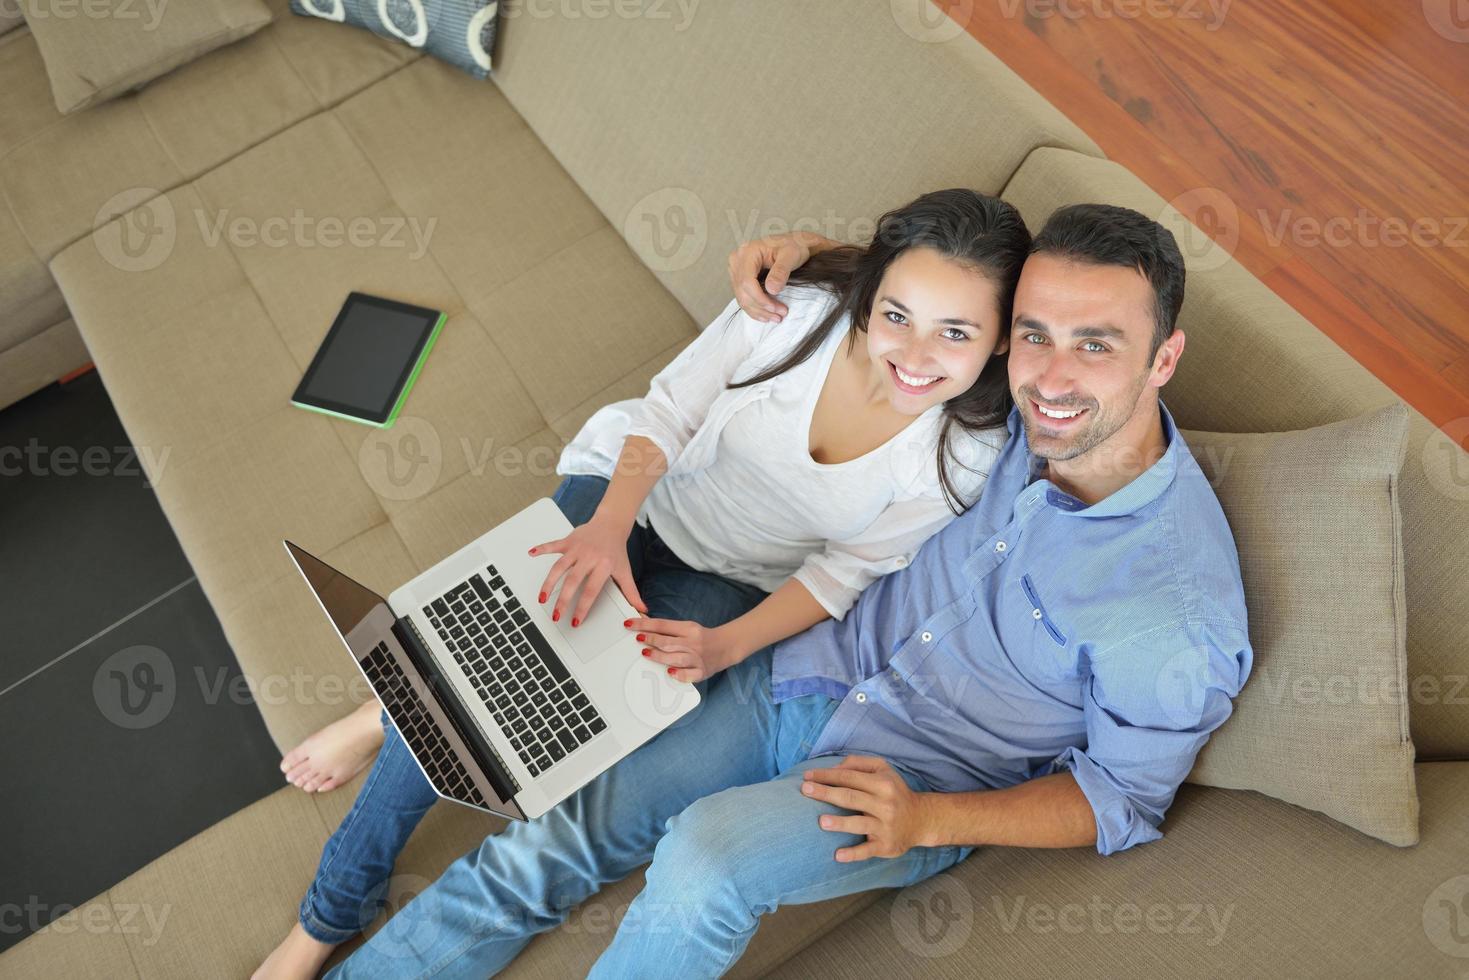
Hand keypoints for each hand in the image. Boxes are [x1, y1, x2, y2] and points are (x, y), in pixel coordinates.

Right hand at [529, 516, 646, 626]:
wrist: (612, 524)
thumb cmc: (616, 549)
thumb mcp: (625, 571)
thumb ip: (631, 593)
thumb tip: (642, 610)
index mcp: (603, 566)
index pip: (591, 591)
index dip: (583, 607)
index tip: (575, 621)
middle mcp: (589, 557)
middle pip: (572, 581)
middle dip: (563, 600)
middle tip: (556, 615)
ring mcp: (576, 548)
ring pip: (559, 567)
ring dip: (549, 583)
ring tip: (542, 599)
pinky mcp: (568, 541)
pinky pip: (552, 545)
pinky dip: (541, 549)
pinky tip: (531, 554)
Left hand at [624, 616, 744, 682]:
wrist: (727, 646)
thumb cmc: (701, 637)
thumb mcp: (687, 627)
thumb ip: (667, 628)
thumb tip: (643, 623)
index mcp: (688, 628)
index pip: (663, 625)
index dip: (644, 624)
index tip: (629, 624)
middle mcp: (692, 642)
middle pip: (669, 641)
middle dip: (651, 639)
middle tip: (637, 638)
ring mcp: (697, 658)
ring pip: (676, 657)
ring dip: (660, 655)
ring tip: (646, 653)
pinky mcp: (701, 672)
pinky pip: (690, 675)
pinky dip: (680, 674)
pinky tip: (670, 673)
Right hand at [726, 231, 823, 321]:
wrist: (793, 244)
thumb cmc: (793, 246)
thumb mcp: (791, 255)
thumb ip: (781, 271)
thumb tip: (772, 290)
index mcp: (747, 252)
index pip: (746, 281)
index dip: (759, 298)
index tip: (775, 308)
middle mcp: (737, 261)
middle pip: (743, 292)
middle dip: (761, 307)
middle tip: (779, 316)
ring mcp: (736, 270)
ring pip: (742, 298)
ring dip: (758, 311)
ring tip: (776, 318)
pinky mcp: (740, 279)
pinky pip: (743, 298)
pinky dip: (755, 309)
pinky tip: (766, 315)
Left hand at [801, 756, 929, 861]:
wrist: (921, 820)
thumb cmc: (894, 792)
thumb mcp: (882, 770)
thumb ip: (858, 764)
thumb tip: (833, 768)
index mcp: (882, 783)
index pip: (849, 777)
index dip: (827, 775)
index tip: (807, 776)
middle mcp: (885, 804)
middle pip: (851, 797)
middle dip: (826, 793)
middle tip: (805, 790)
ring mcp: (885, 826)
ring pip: (859, 824)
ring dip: (840, 823)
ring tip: (821, 822)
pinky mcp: (885, 845)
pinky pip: (867, 850)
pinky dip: (853, 854)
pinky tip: (837, 856)